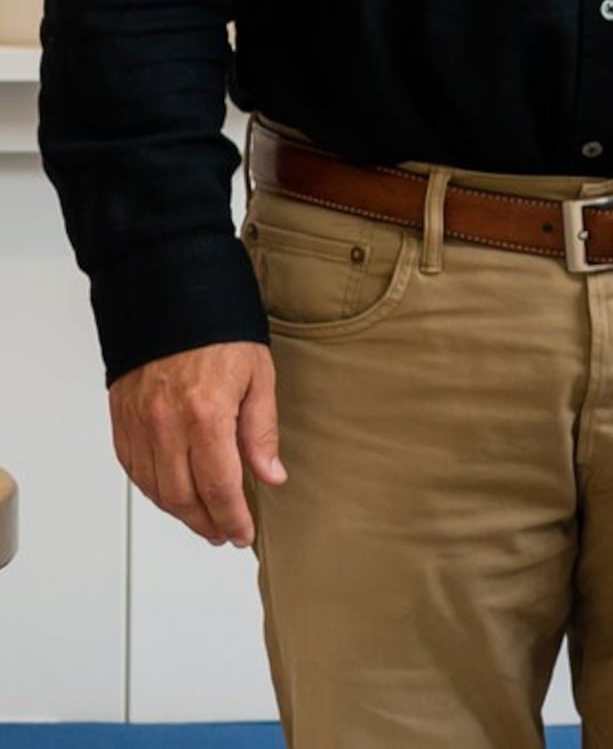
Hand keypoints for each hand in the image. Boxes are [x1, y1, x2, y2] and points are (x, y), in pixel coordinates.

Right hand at [107, 341, 284, 546]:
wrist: (170, 299)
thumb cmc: (220, 333)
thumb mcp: (258, 376)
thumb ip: (261, 431)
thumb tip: (271, 476)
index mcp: (206, 415)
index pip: (219, 486)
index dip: (231, 517)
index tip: (242, 535)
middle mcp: (166, 426)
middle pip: (183, 497)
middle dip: (206, 523)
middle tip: (224, 534)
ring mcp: (139, 426)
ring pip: (155, 490)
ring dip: (180, 513)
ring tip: (203, 521)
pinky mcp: (121, 422)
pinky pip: (134, 471)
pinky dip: (154, 491)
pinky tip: (173, 495)